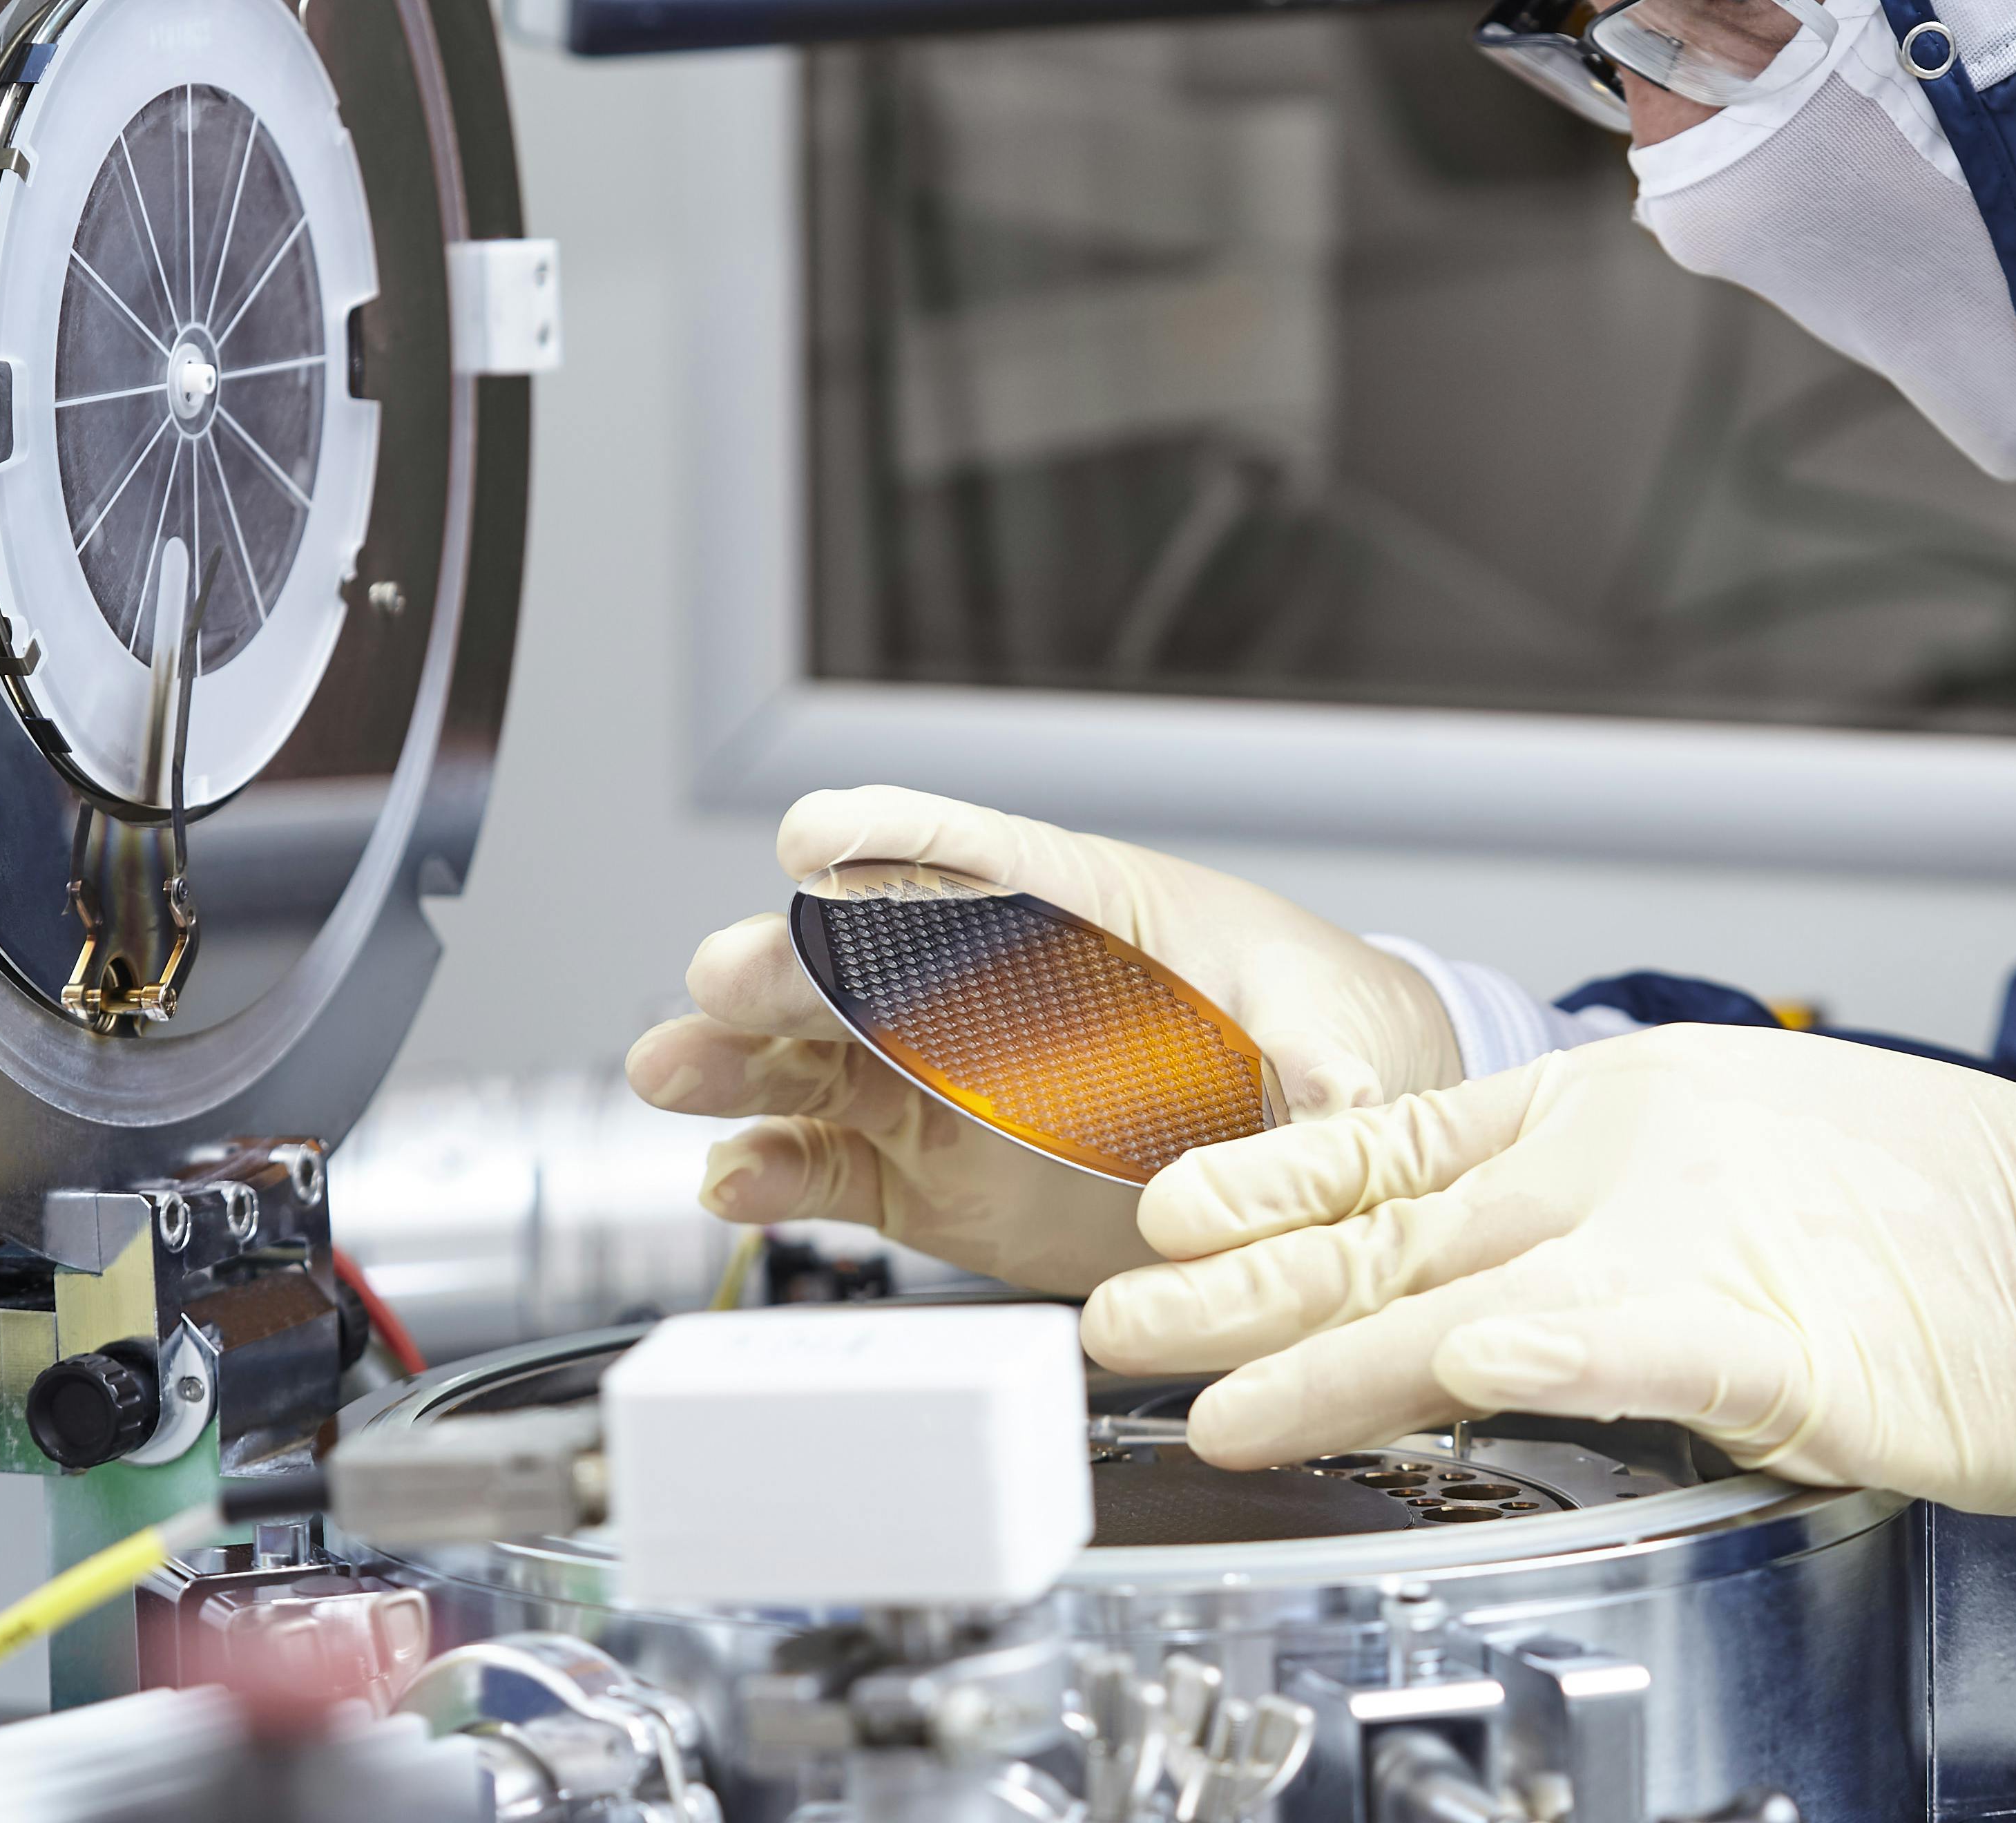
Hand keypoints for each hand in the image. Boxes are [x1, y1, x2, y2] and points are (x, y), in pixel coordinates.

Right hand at [626, 785, 1461, 1297]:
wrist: (1296, 1135)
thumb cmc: (1307, 1031)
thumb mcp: (1337, 1039)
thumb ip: (1326, 1080)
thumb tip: (1334, 1119)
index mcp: (1078, 908)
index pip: (978, 855)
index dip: (891, 839)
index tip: (816, 837)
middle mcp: (985, 986)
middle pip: (867, 954)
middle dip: (792, 960)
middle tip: (729, 977)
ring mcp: (942, 1080)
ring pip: (818, 1058)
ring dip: (744, 1061)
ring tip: (678, 1070)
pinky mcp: (927, 1176)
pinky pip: (833, 1170)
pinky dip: (777, 1175)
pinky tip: (734, 1178)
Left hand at [1080, 1026, 2015, 1606]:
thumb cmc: (1915, 1222)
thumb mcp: (1712, 1171)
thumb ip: (1585, 1214)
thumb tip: (1466, 1277)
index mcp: (1603, 1118)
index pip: (1395, 1151)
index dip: (1274, 1182)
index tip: (1171, 1209)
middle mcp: (1617, 1166)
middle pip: (1386, 1227)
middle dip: (1239, 1277)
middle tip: (1112, 1310)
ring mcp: (1684, 1239)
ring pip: (1456, 1291)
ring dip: (1321, 1345)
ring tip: (1202, 1385)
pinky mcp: (1771, 1331)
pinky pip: (1619, 1345)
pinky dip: (1522, 1353)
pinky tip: (1432, 1374)